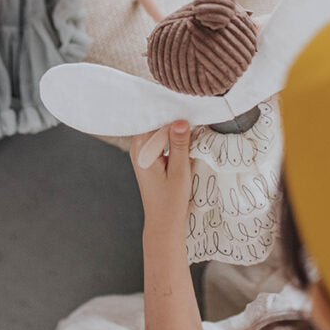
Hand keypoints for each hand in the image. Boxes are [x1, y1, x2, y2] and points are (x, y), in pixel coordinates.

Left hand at [130, 120, 194, 238]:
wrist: (163, 222)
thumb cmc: (171, 200)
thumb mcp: (180, 171)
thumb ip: (180, 145)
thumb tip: (180, 120)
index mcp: (142, 150)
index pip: (158, 122)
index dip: (174, 115)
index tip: (190, 107)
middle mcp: (137, 148)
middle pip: (154, 124)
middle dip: (172, 118)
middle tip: (192, 109)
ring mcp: (140, 152)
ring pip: (157, 130)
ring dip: (172, 127)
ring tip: (191, 121)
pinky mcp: (147, 157)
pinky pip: (158, 139)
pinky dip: (170, 136)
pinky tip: (184, 135)